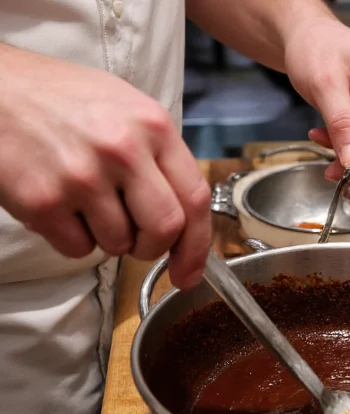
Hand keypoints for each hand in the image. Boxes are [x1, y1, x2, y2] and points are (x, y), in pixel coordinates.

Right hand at [0, 44, 210, 288]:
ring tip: (86, 203)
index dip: (198, 244)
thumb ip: (160, 156)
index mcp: (153, 126)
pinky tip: (61, 205)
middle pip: (165, 229)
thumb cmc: (60, 98)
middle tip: (138, 242)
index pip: (196, 198)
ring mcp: (82, 177)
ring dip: (108, 238)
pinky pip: (77, 248)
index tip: (190, 271)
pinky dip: (73, 239)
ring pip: (118, 244)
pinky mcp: (43, 201)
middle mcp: (123, 150)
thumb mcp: (126, 108)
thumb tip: (185, 214)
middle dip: (153, 247)